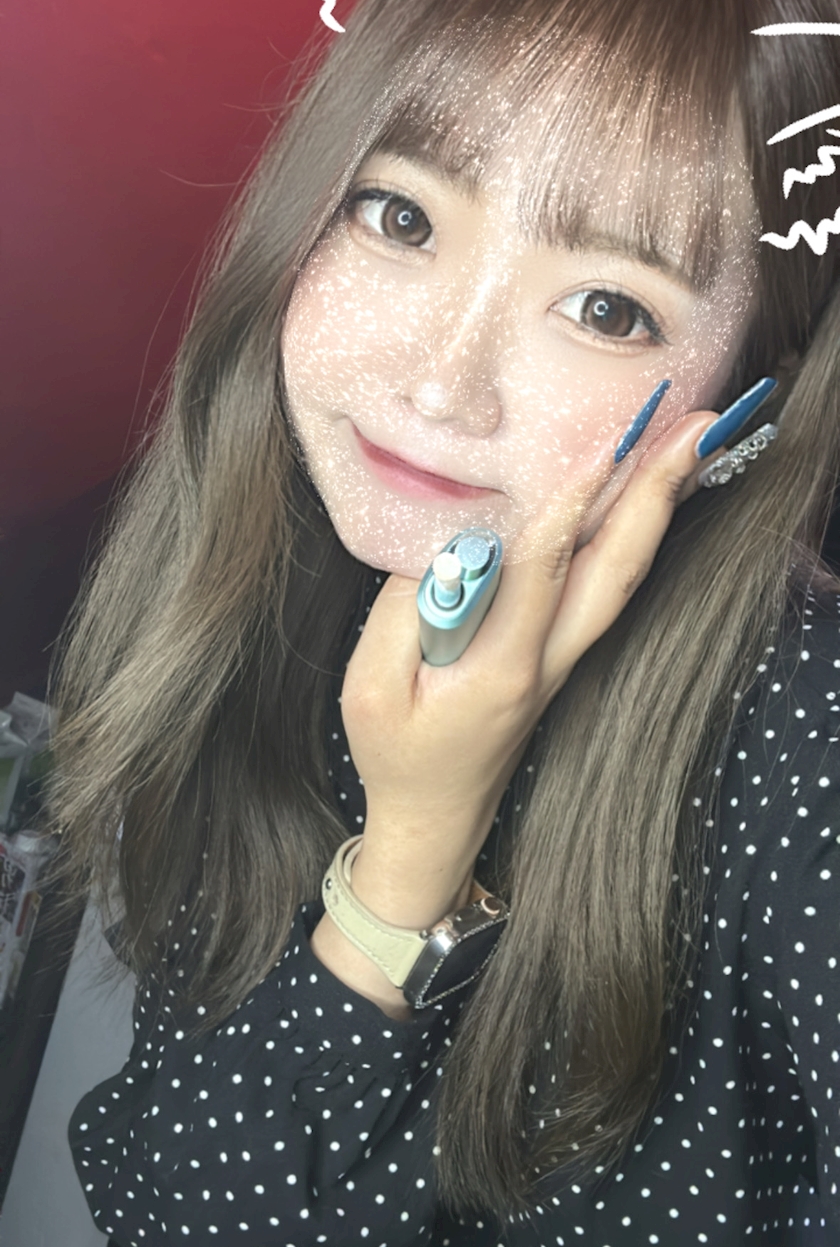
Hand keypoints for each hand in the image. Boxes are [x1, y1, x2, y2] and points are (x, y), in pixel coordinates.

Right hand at [339, 411, 723, 916]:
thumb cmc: (396, 755)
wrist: (434, 818)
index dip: (572, 504)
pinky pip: (607, 589)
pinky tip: (644, 500)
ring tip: (689, 447)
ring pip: (624, 578)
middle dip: (657, 493)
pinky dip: (633, 536)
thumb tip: (447, 545)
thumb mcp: (371, 688)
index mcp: (500, 667)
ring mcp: (563, 660)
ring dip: (659, 509)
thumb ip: (404, 611)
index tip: (605, 445)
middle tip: (696, 428)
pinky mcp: (560, 657)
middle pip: (617, 569)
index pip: (543, 569)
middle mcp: (549, 659)